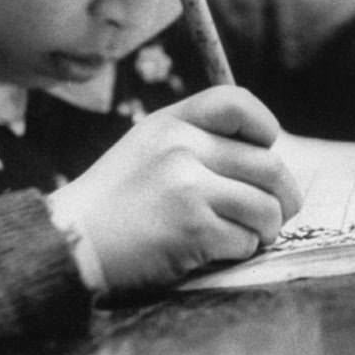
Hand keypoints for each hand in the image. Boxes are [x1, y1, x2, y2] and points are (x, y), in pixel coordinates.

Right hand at [47, 87, 301, 293]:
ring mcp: (187, 186)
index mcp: (171, 122)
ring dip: (264, 229)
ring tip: (245, 236)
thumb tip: (265, 156)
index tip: (266, 148)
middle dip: (283, 196)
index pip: (235, 101)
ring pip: (266, 207)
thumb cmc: (115, 202)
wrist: (70, 242)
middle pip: (268, 166)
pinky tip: (214, 252)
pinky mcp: (193, 228)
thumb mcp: (148, 148)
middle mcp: (181, 147)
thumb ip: (195, 141)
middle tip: (275, 214)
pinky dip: (239, 252)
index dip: (263, 125)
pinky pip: (245, 240)